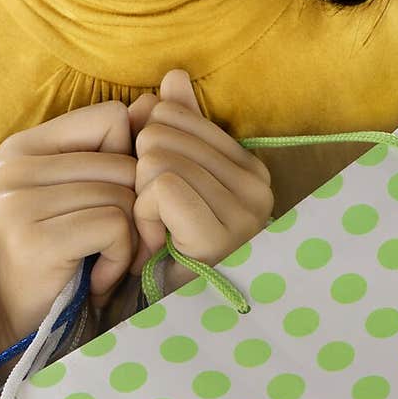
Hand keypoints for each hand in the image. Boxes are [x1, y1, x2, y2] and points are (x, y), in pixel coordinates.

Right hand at [0, 100, 138, 367]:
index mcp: (23, 145)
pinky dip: (118, 258)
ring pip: (122, 195)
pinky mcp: (32, 237)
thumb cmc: (69, 255)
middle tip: (107, 243)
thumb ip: (120, 144)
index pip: (110, 117)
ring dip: (127, 238)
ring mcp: (17, 201)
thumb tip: (157, 98)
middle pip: (122, 161)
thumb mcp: (92, 192)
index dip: (127, 160)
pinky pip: (114, 226)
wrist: (28, 328)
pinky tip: (95, 275)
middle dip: (132, 208)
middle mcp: (12, 165)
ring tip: (97, 258)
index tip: (107, 201)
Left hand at [130, 69, 273, 285]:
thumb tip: (172, 76)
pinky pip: (161, 185)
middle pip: (161, 132)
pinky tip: (154, 243)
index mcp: (248, 166)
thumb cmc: (165, 252)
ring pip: (157, 158)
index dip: (148, 149)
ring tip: (155, 233)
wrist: (167, 322)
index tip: (157, 195)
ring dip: (140, 200)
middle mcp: (257, 184)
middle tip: (153, 219)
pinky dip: (144, 214)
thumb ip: (173, 128)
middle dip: (141, 175)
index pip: (175, 114)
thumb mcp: (169, 183)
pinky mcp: (220, 232)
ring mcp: (244, 210)